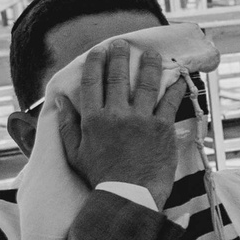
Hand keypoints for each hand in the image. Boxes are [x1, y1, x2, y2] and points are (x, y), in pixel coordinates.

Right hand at [56, 37, 185, 203]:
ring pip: (146, 84)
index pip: (92, 83)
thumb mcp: (75, 153)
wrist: (129, 196)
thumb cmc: (100, 177)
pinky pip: (170, 102)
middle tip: (121, 43)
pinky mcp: (162, 129)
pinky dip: (175, 88)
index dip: (95, 64)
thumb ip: (67, 126)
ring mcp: (142, 120)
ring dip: (149, 65)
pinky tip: (179, 78)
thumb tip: (59, 102)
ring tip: (152, 53)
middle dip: (119, 56)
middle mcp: (117, 114)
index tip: (98, 52)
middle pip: (117, 77)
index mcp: (94, 119)